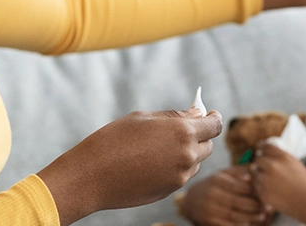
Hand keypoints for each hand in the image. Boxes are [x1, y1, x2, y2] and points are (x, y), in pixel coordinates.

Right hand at [38, 109, 222, 224]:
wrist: (91, 176)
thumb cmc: (113, 140)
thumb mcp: (143, 118)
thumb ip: (174, 116)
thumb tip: (196, 114)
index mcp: (182, 132)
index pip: (214, 125)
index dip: (214, 118)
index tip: (210, 114)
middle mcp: (187, 156)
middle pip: (208, 145)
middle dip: (200, 136)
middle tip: (183, 130)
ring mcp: (179, 177)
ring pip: (195, 162)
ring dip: (187, 153)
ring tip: (160, 148)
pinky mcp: (169, 191)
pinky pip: (181, 176)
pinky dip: (175, 167)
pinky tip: (152, 163)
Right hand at [179, 166, 273, 225]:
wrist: (192, 200)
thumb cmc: (214, 184)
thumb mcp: (223, 174)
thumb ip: (239, 171)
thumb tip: (255, 168)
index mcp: (217, 180)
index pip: (238, 186)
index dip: (253, 190)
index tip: (265, 192)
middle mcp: (212, 194)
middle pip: (236, 201)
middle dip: (254, 205)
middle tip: (268, 207)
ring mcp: (209, 209)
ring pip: (233, 214)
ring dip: (250, 217)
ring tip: (263, 216)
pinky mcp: (209, 221)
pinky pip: (227, 224)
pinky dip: (239, 224)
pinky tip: (249, 222)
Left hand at [250, 143, 305, 221]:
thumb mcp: (296, 164)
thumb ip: (281, 158)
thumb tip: (267, 153)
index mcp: (282, 157)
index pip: (265, 146)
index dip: (262, 148)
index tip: (260, 150)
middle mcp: (272, 166)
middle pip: (258, 159)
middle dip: (261, 163)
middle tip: (265, 168)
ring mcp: (266, 180)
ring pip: (254, 173)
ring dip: (259, 175)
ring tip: (270, 181)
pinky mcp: (263, 193)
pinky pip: (255, 186)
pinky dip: (260, 187)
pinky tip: (271, 190)